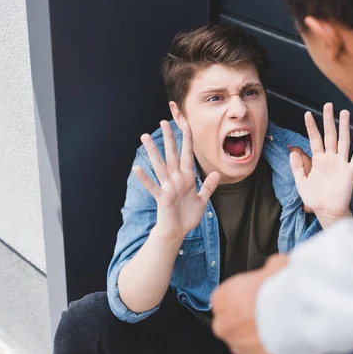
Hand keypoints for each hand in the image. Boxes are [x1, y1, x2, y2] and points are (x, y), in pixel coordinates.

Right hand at [133, 120, 219, 239]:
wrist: (178, 231)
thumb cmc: (188, 216)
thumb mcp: (203, 200)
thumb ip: (208, 187)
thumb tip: (215, 173)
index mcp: (187, 177)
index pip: (187, 154)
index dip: (187, 139)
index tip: (185, 124)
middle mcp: (176, 178)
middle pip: (172, 154)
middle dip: (169, 138)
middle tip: (163, 121)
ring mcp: (168, 187)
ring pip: (160, 165)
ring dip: (153, 151)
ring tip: (145, 137)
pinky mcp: (162, 197)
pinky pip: (152, 186)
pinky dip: (145, 178)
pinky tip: (137, 168)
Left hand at [211, 254, 295, 353]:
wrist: (299, 314)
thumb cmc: (282, 288)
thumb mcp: (275, 265)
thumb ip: (270, 269)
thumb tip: (277, 266)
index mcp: (222, 299)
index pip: (226, 300)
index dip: (246, 299)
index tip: (260, 298)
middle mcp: (225, 326)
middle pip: (234, 324)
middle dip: (250, 322)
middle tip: (272, 314)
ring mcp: (240, 348)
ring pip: (248, 344)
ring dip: (262, 339)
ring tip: (284, 328)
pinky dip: (276, 353)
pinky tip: (288, 341)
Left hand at [291, 103, 352, 227]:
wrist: (327, 211)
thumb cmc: (315, 198)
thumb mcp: (300, 182)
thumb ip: (296, 166)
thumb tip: (292, 151)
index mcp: (318, 160)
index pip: (314, 139)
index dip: (311, 127)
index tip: (307, 114)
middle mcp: (330, 159)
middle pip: (330, 135)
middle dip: (328, 120)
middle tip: (328, 105)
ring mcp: (341, 163)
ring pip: (343, 141)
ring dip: (344, 127)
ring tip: (344, 113)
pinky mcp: (350, 171)